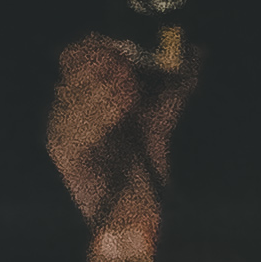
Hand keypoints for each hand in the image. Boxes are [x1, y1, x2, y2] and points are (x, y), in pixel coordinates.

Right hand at [47, 34, 194, 235]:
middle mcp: (70, 106)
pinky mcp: (63, 153)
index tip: (123, 47)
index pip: (76, 54)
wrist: (137, 216)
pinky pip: (72, 128)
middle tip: (128, 72)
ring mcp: (62, 129)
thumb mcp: (162, 121)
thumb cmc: (146, 170)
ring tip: (129, 93)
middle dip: (101, 66)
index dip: (97, 46)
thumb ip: (176, 87)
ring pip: (70, 94)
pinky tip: (118, 110)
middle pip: (71, 68)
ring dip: (101, 89)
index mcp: (88, 93)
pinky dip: (96, 116)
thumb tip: (198, 50)